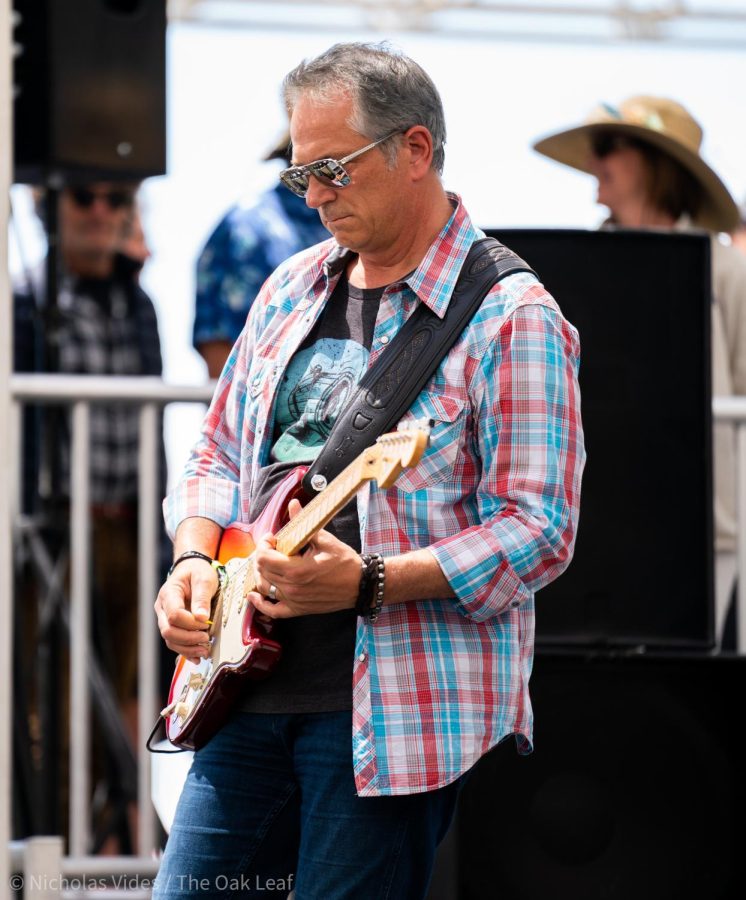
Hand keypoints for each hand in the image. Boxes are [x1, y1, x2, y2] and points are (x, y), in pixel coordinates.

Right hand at [154, 559, 217, 663]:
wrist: (192, 570)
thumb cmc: (198, 572)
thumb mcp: (204, 578)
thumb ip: (202, 597)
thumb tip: (202, 618)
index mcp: (168, 594)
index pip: (174, 615)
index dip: (190, 623)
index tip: (206, 623)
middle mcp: (162, 608)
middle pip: (168, 631)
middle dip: (188, 638)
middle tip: (207, 638)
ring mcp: (165, 619)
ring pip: (170, 640)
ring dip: (188, 648)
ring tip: (205, 650)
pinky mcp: (172, 626)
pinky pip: (175, 643)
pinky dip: (186, 652)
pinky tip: (198, 657)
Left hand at [250, 499, 360, 618]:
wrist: (360, 584)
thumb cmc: (344, 561)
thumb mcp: (324, 539)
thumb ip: (303, 523)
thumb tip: (293, 504)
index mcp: (296, 569)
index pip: (264, 558)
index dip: (264, 545)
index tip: (272, 538)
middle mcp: (292, 588)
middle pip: (261, 571)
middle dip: (262, 555)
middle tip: (272, 547)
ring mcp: (294, 601)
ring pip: (264, 587)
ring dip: (261, 573)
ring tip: (268, 563)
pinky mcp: (297, 609)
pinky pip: (272, 611)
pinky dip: (260, 604)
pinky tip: (254, 595)